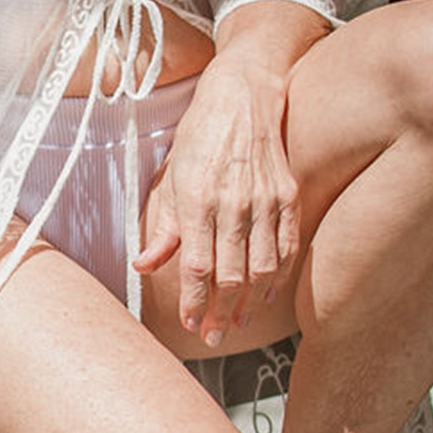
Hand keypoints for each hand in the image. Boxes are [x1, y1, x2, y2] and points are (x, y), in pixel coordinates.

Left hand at [134, 43, 310, 344]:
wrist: (243, 94)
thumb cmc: (201, 136)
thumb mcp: (172, 177)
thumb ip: (162, 227)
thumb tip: (144, 266)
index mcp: (198, 197)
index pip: (198, 265)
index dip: (195, 301)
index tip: (191, 324)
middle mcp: (233, 201)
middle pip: (231, 274)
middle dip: (221, 313)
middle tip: (214, 337)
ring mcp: (266, 199)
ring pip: (262, 268)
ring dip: (250, 303)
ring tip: (237, 323)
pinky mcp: (288, 195)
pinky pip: (287, 247)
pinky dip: (279, 277)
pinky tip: (266, 295)